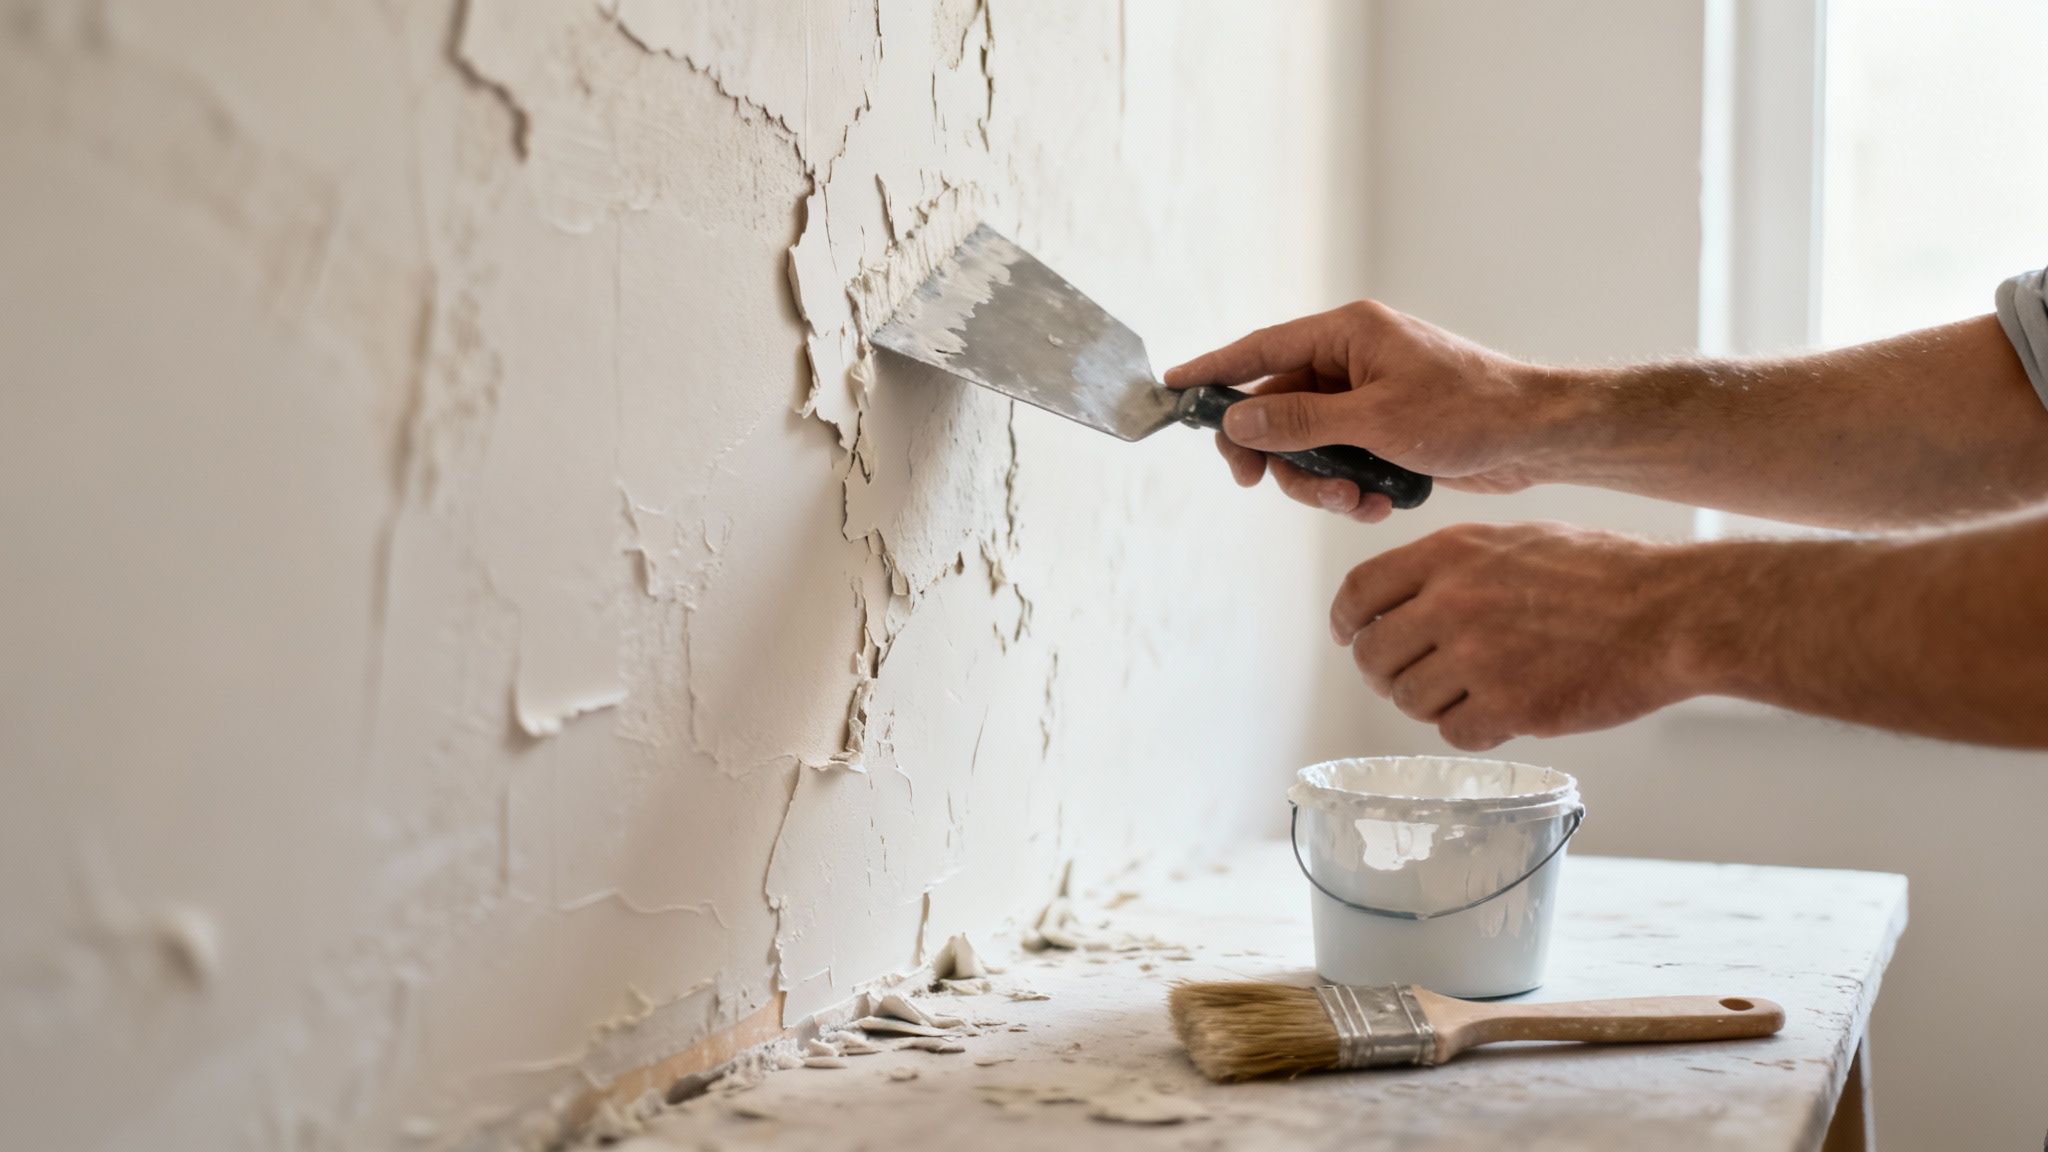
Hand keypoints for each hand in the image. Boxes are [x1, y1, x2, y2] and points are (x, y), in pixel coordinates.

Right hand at [1163, 301, 1572, 522]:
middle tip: (1264, 486)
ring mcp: (1368, 395)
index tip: (1172, 389)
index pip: (1260, 349)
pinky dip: (1352, 488)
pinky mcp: (1385, 429)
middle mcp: (1353, 358)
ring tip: (1357, 502)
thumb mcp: (1374, 420)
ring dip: (1321, 482)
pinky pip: (1341, 461)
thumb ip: (1299, 421)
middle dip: (1279, 457)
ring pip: (1307, 445)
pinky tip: (1382, 502)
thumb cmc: (1469, 412)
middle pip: (1277, 408)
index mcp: (1348, 333)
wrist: (1537, 438)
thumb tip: (1237, 420)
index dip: (1213, 371)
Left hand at [1329, 521, 1697, 748]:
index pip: (1359, 591)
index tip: (1351, 638)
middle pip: (1373, 656)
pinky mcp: (1509, 706)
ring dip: (1434, 705)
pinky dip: (1474, 731)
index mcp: (1450, 553)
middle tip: (1414, 679)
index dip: (1348, 622)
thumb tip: (1404, 599)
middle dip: (1387, 674)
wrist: (1672, 612)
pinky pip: (1454, 735)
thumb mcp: (1516, 541)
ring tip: (1475, 693)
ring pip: (1409, 701)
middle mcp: (1453, 602)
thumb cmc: (1606, 574)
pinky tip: (1504, 714)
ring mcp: (1478, 657)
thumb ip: (1454, 567)